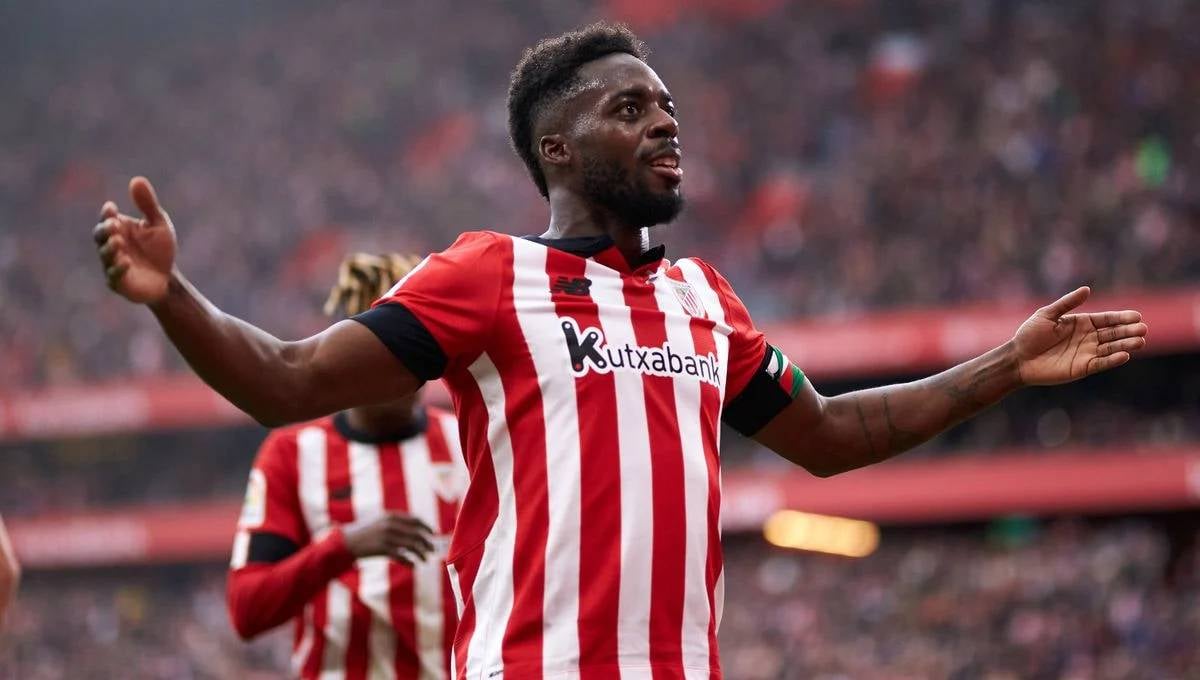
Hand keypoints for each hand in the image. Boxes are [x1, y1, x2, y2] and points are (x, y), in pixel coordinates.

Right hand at [92, 176, 176, 303]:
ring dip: (110, 248)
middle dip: (105, 230)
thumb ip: (147, 205)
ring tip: (119, 242)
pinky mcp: (119, 283)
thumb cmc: (159, 250)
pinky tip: (126, 262)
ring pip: (105, 255)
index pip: (106, 219)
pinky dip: (118, 269)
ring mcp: (112, 264)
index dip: (107, 214)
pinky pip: (113, 276)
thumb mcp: (158, 225)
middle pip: (99, 235)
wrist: (168, 279)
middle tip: (114, 225)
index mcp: (118, 229)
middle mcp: (111, 245)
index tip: (112, 208)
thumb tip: (137, 179)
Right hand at [341, 512, 436, 563]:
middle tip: (431, 550)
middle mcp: (391, 525)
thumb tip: (414, 529)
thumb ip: (395, 523)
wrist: (345, 541)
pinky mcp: (382, 548)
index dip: (426, 527)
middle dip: (426, 543)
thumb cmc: (364, 533)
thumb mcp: (379, 522)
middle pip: (416, 534)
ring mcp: (387, 536)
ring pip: (411, 546)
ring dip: (421, 553)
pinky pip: (401, 556)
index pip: (415, 520)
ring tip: (425, 560)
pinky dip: (409, 562)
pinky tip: (413, 566)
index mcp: (391, 516)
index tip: (432, 534)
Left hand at [1012, 286, 1147, 385]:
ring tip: (1140, 341)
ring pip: (1111, 348)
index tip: (1137, 316)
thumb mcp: (1047, 314)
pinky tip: (1124, 356)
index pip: (1106, 319)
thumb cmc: (1029, 335)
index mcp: (1081, 323)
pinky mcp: (1082, 368)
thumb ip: (1067, 303)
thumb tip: (1087, 289)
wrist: (1018, 358)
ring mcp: (1086, 353)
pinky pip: (1101, 363)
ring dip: (1126, 345)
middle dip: (1128, 331)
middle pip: (1113, 333)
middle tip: (1143, 329)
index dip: (1121, 318)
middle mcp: (1087, 338)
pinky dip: (1113, 360)